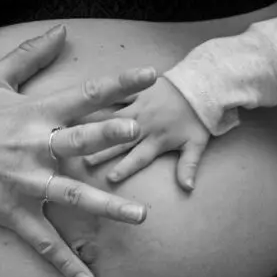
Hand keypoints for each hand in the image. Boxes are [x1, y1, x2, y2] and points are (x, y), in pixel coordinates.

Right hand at [0, 25, 156, 276]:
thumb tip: (63, 30)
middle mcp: (32, 147)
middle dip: (106, 136)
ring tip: (140, 215)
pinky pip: (42, 242)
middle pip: (76, 141)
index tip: (150, 76)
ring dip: (106, 205)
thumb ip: (31, 56)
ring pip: (70, 195)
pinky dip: (65, 263)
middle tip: (136, 131)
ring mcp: (22, 183)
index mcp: (33, 113)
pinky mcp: (10, 212)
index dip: (117, 84)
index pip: (82, 95)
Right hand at [83, 76, 212, 191]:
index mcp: (157, 140)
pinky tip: (81, 104)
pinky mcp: (136, 92)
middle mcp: (144, 125)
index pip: (139, 158)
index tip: (110, 178)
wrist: (201, 87)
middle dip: (102, 151)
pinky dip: (101, 100)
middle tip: (82, 160)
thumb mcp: (196, 144)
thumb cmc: (197, 120)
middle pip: (119, 141)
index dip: (125, 168)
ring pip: (112, 119)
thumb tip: (188, 189)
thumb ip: (188, 167)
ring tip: (75, 133)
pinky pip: (116, 96)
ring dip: (94, 127)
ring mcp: (138, 107)